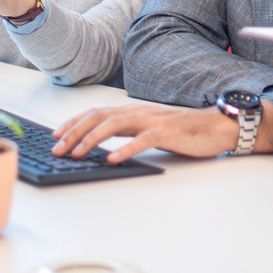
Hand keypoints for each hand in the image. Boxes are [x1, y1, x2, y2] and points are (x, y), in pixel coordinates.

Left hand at [51, 101, 272, 163]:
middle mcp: (139, 112)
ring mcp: (153, 121)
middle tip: (57, 148)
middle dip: (74, 133)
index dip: (74, 123)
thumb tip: (103, 145)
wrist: (216, 126)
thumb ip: (129, 132)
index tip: (56, 135)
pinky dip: (125, 149)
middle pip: (99, 118)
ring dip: (92, 140)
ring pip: (115, 126)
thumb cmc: (183, 131)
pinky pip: (143, 140)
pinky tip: (112, 159)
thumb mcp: (150, 129)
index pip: (96, 113)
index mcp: (133, 112)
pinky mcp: (167, 132)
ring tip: (77, 153)